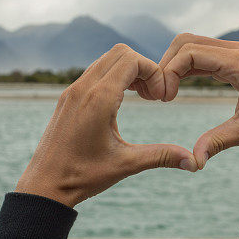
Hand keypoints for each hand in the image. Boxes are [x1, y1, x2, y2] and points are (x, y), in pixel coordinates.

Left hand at [15, 44, 198, 207]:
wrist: (44, 186)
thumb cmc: (82, 176)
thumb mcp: (126, 165)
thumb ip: (162, 156)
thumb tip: (194, 162)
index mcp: (99, 99)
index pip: (132, 60)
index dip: (154, 72)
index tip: (162, 98)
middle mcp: (83, 88)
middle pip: (120, 52)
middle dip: (143, 67)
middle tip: (154, 95)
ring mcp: (72, 91)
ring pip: (106, 59)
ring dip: (128, 71)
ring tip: (142, 97)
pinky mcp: (67, 97)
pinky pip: (94, 72)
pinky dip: (113, 77)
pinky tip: (122, 102)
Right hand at [157, 33, 238, 169]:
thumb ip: (218, 142)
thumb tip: (194, 161)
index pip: (190, 52)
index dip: (169, 72)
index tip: (164, 99)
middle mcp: (236, 50)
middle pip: (185, 42)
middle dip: (166, 65)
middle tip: (160, 97)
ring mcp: (234, 52)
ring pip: (191, 45)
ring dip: (173, 65)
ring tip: (165, 94)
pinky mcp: (232, 59)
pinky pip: (201, 55)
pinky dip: (184, 67)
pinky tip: (175, 89)